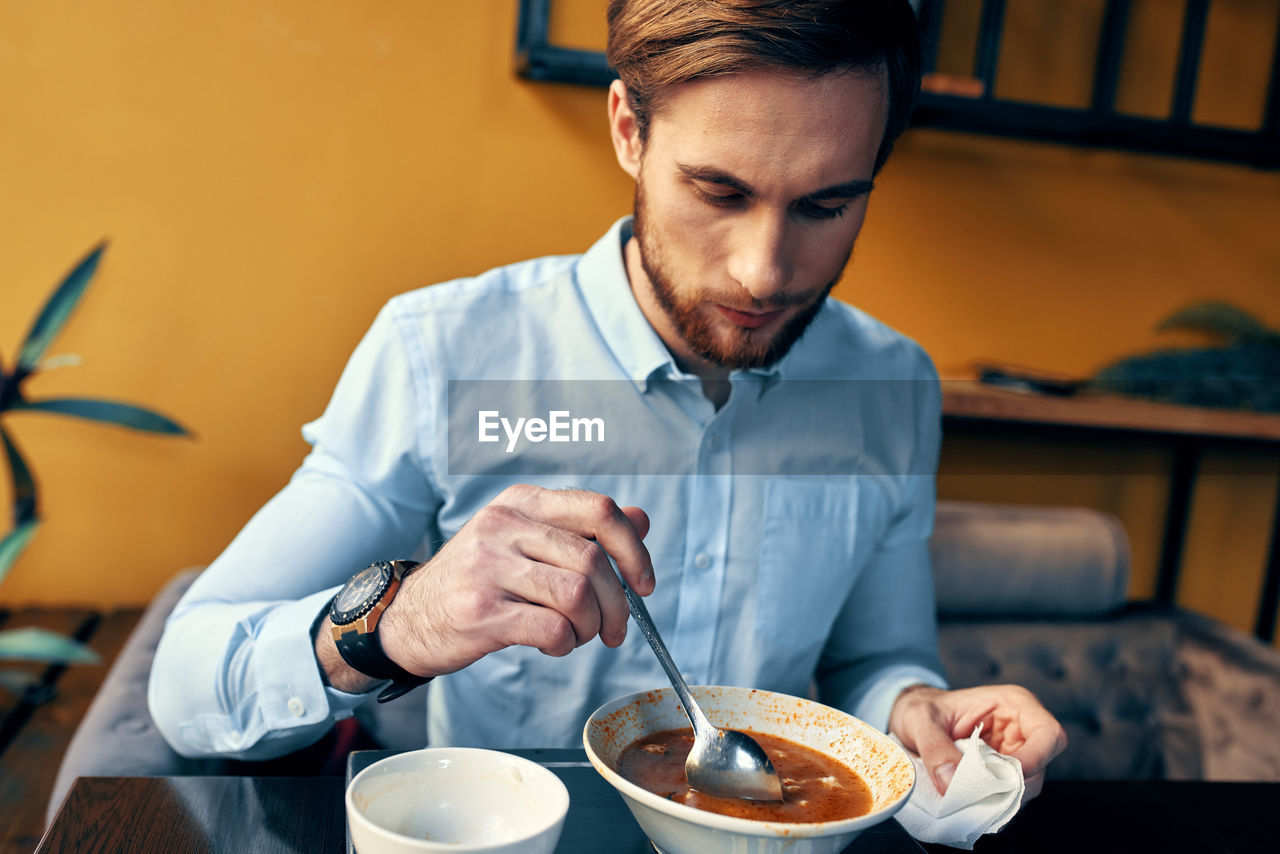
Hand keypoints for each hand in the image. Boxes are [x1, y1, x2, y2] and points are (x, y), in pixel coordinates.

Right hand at [378, 485, 652, 678]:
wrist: (408, 617)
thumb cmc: (476, 580)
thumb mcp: (524, 540)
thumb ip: (581, 530)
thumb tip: (641, 520)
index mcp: (521, 502)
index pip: (599, 510)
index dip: (634, 548)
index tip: (644, 582)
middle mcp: (504, 526)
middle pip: (593, 560)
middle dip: (618, 604)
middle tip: (614, 630)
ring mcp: (488, 566)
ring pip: (578, 594)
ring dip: (592, 626)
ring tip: (578, 635)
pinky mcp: (480, 611)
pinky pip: (552, 628)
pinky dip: (566, 644)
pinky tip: (552, 645)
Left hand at [888, 684, 1066, 802]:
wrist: (911, 718)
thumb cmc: (921, 708)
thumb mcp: (920, 719)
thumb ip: (934, 748)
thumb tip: (953, 782)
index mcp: (1014, 705)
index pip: (1049, 734)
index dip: (1036, 759)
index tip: (1002, 775)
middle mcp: (1022, 730)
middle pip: (1041, 767)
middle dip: (1012, 786)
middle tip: (976, 793)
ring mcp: (1015, 754)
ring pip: (1027, 787)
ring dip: (999, 797)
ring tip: (967, 796)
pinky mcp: (1003, 774)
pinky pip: (1008, 795)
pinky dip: (991, 802)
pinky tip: (968, 800)